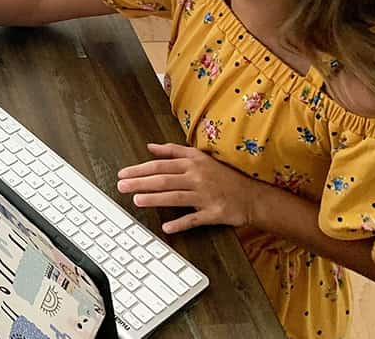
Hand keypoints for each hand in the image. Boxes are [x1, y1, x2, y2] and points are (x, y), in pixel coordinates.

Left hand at [117, 143, 260, 232]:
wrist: (253, 196)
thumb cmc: (223, 176)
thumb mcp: (200, 157)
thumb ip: (173, 151)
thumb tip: (150, 146)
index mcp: (192, 163)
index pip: (160, 165)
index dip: (139, 169)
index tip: (123, 174)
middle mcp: (197, 177)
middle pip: (164, 179)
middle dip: (140, 183)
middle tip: (121, 186)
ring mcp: (206, 196)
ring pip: (175, 197)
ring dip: (155, 199)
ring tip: (136, 201)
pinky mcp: (214, 213)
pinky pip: (195, 219)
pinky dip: (180, 223)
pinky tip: (166, 227)